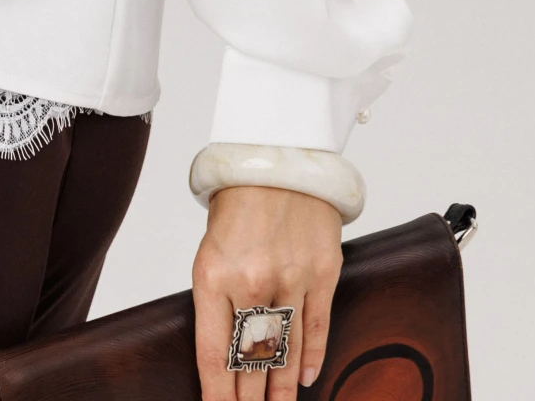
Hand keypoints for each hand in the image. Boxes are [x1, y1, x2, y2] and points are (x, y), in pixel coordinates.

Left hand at [192, 185, 341, 398]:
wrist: (277, 158)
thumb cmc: (238, 204)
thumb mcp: (211, 250)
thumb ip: (218, 298)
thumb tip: (226, 353)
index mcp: (213, 274)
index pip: (215, 354)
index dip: (218, 394)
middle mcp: (252, 281)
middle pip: (251, 360)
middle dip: (249, 399)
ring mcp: (291, 278)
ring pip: (285, 351)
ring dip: (280, 389)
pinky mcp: (323, 273)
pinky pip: (316, 328)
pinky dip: (310, 358)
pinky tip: (303, 380)